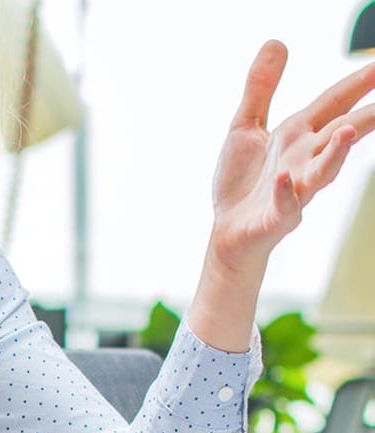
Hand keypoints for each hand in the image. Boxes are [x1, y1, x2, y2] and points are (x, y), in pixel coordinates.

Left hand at [187, 42, 374, 352]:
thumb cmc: (241, 182)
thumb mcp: (245, 127)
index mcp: (298, 135)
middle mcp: (303, 159)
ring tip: (346, 132)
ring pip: (321, 170)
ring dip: (335, 153)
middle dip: (368, 116)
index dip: (358, 83)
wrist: (227, 234)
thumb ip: (261, 88)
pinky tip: (283, 177)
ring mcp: (293, 188)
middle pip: (341, 132)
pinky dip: (285, 191)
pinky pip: (284, 203)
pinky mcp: (275, 215)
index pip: (334, 103)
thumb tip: (277, 41)